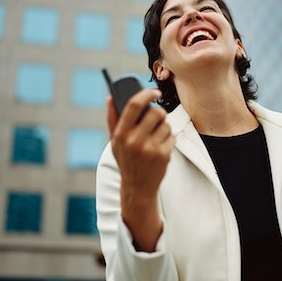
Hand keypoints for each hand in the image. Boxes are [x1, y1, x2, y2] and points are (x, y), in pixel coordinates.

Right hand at [107, 89, 174, 250]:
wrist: (138, 187)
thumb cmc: (126, 161)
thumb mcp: (115, 142)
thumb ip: (112, 119)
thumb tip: (109, 97)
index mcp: (121, 134)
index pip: (134, 105)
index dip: (146, 94)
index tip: (154, 92)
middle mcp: (135, 140)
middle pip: (156, 112)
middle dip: (159, 113)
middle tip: (157, 118)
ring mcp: (150, 148)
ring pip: (166, 124)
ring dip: (164, 128)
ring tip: (156, 138)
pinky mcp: (163, 155)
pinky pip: (172, 136)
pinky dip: (169, 139)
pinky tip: (160, 148)